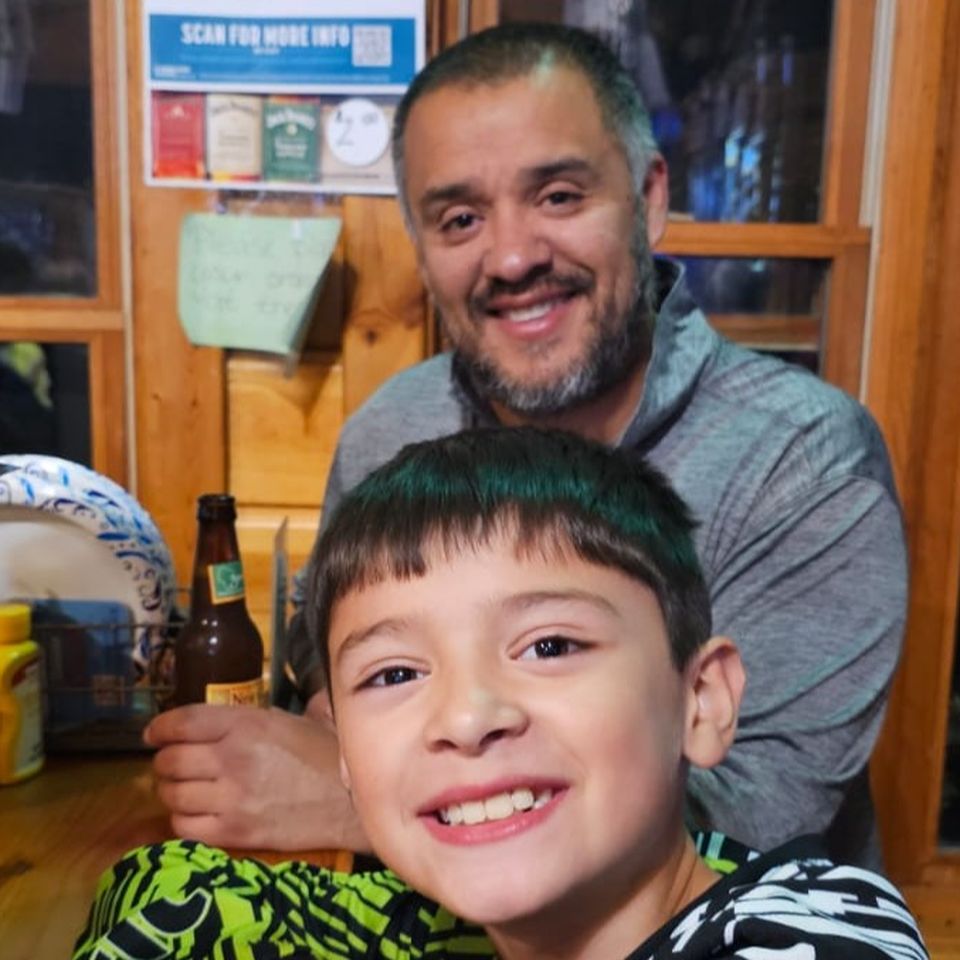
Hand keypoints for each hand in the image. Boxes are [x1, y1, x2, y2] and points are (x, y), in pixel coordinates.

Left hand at [144, 704, 369, 852]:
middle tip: (171, 764)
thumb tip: (243, 705)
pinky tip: (196, 814)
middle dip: (164, 762)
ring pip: (172, 794)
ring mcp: (231, 797)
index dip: (160, 727)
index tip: (152, 734)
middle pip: (170, 759)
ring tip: (181, 789)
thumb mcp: (296, 720)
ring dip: (170, 791)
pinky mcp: (234, 832)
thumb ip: (260, 714)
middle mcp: (233, 757)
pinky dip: (182, 820)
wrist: (352, 803)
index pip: (183, 721)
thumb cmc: (328, 756)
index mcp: (248, 723)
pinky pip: (184, 827)